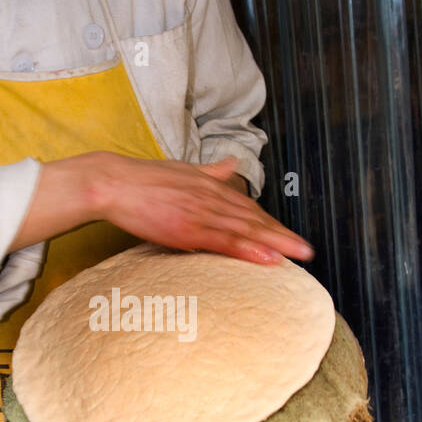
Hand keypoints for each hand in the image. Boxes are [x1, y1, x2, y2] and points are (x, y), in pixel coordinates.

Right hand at [94, 154, 311, 264]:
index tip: (289, 236)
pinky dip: (250, 249)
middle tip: (307, 251)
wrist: (114, 182)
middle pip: (255, 219)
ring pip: (247, 230)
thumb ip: (210, 170)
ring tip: (299, 256)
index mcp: (211, 185)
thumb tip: (230, 163)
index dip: (272, 223)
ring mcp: (202, 212)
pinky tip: (269, 258)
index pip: (249, 207)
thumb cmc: (143, 179)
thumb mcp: (183, 169)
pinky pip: (226, 241)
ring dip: (276, 243)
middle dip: (283, 235)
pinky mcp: (189, 228)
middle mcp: (212, 197)